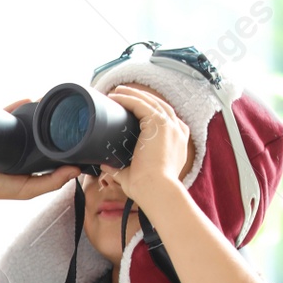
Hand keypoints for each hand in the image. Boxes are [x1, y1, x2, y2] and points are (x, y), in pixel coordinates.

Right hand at [0, 98, 81, 206]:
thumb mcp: (29, 190)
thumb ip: (52, 183)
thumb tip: (77, 170)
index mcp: (32, 154)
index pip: (50, 140)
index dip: (63, 132)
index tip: (75, 125)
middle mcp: (22, 140)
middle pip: (40, 123)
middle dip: (51, 115)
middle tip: (64, 109)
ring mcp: (9, 130)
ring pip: (27, 114)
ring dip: (39, 106)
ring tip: (50, 101)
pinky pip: (9, 108)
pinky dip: (19, 102)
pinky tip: (30, 99)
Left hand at [101, 85, 190, 205]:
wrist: (156, 191)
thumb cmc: (148, 189)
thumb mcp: (135, 176)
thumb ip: (121, 169)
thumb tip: (105, 166)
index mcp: (177, 142)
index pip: (167, 120)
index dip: (151, 112)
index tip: (135, 110)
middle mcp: (178, 131)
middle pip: (160, 106)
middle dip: (141, 99)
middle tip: (123, 95)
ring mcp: (170, 126)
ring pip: (151, 102)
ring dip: (133, 95)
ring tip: (117, 91)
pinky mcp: (160, 123)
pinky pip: (142, 104)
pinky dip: (128, 98)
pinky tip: (116, 96)